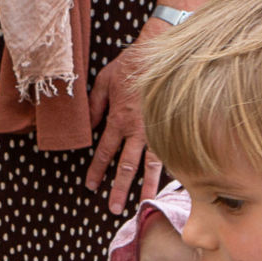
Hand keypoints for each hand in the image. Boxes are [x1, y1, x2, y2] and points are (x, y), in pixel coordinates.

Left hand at [86, 30, 165, 213]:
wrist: (160, 51)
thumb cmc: (131, 64)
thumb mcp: (103, 81)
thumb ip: (94, 106)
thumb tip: (88, 127)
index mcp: (118, 119)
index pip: (105, 151)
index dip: (97, 170)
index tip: (91, 186)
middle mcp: (137, 130)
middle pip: (126, 166)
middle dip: (119, 189)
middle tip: (115, 209)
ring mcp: (157, 129)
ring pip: (152, 165)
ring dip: (146, 187)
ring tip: (143, 204)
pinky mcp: (173, 126)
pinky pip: (172, 151)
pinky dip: (173, 169)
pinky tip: (173, 184)